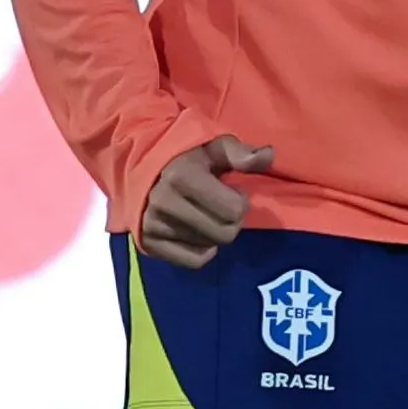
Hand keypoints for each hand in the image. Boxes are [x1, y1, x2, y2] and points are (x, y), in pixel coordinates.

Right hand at [140, 136, 274, 267]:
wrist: (139, 171)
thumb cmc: (184, 158)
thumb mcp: (212, 147)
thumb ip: (239, 153)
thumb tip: (268, 156)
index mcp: (180, 177)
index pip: (234, 210)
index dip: (240, 201)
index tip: (230, 190)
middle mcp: (163, 203)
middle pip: (225, 233)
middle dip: (231, 220)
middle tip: (220, 206)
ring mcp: (153, 225)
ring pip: (211, 246)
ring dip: (215, 233)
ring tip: (205, 214)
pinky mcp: (148, 244)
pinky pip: (194, 261)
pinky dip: (202, 250)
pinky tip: (198, 232)